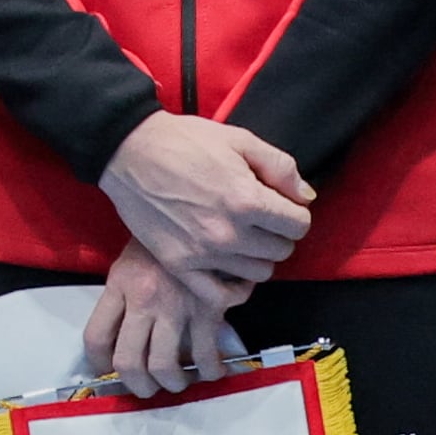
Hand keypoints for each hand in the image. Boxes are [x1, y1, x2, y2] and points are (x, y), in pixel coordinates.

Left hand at [81, 244, 241, 396]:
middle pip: (127, 361)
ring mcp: (176, 306)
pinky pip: (206, 354)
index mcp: (120, 285)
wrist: (205, 211)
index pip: (96, 337)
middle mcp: (143, 299)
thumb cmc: (168, 234)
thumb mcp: (133, 258)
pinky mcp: (208, 308)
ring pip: (163, 366)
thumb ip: (125, 291)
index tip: (109, 370)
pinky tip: (214, 371)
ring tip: (179, 383)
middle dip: (138, 385)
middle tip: (147, 388)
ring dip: (172, 384)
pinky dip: (210, 371)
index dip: (98, 364)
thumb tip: (124, 330)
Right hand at [100, 109, 311, 288]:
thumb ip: (281, 168)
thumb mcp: (241, 140)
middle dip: (279, 233)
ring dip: (259, 255)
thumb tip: (306, 197)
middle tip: (262, 218)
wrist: (130, 151)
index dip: (295, 212)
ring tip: (244, 236)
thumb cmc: (186, 141)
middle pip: (282, 250)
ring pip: (259, 272)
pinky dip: (234, 286)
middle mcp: (229, 234)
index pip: (299, 224)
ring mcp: (203, 254)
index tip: (281, 205)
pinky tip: (232, 266)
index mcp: (247, 200)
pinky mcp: (179, 266)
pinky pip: (221, 295)